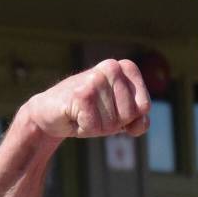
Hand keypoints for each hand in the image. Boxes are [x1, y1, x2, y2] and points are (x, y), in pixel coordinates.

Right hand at [23, 59, 149, 139]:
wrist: (52, 112)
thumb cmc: (91, 113)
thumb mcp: (120, 117)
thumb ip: (139, 120)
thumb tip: (140, 121)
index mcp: (125, 68)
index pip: (145, 106)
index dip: (130, 118)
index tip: (113, 110)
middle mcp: (111, 67)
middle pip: (130, 115)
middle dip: (114, 123)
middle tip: (96, 113)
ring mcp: (95, 79)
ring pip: (112, 123)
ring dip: (98, 127)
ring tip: (85, 113)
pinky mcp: (81, 94)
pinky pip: (95, 128)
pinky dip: (84, 129)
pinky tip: (75, 116)